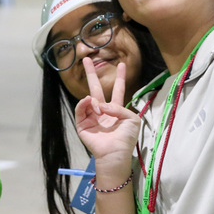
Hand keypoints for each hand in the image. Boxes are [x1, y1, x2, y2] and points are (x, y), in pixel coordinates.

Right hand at [74, 58, 139, 181]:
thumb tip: (101, 105)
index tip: (121, 65)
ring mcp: (91, 117)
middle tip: (87, 59)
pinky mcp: (82, 124)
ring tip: (96, 103)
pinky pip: (81, 110)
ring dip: (92, 98)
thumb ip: (120, 108)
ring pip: (88, 100)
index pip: (118, 90)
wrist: (115, 153)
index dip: (120, 78)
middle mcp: (102, 112)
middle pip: (96, 89)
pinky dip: (83, 104)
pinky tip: (89, 102)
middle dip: (92, 74)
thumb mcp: (132, 119)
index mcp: (116, 110)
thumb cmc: (126, 138)